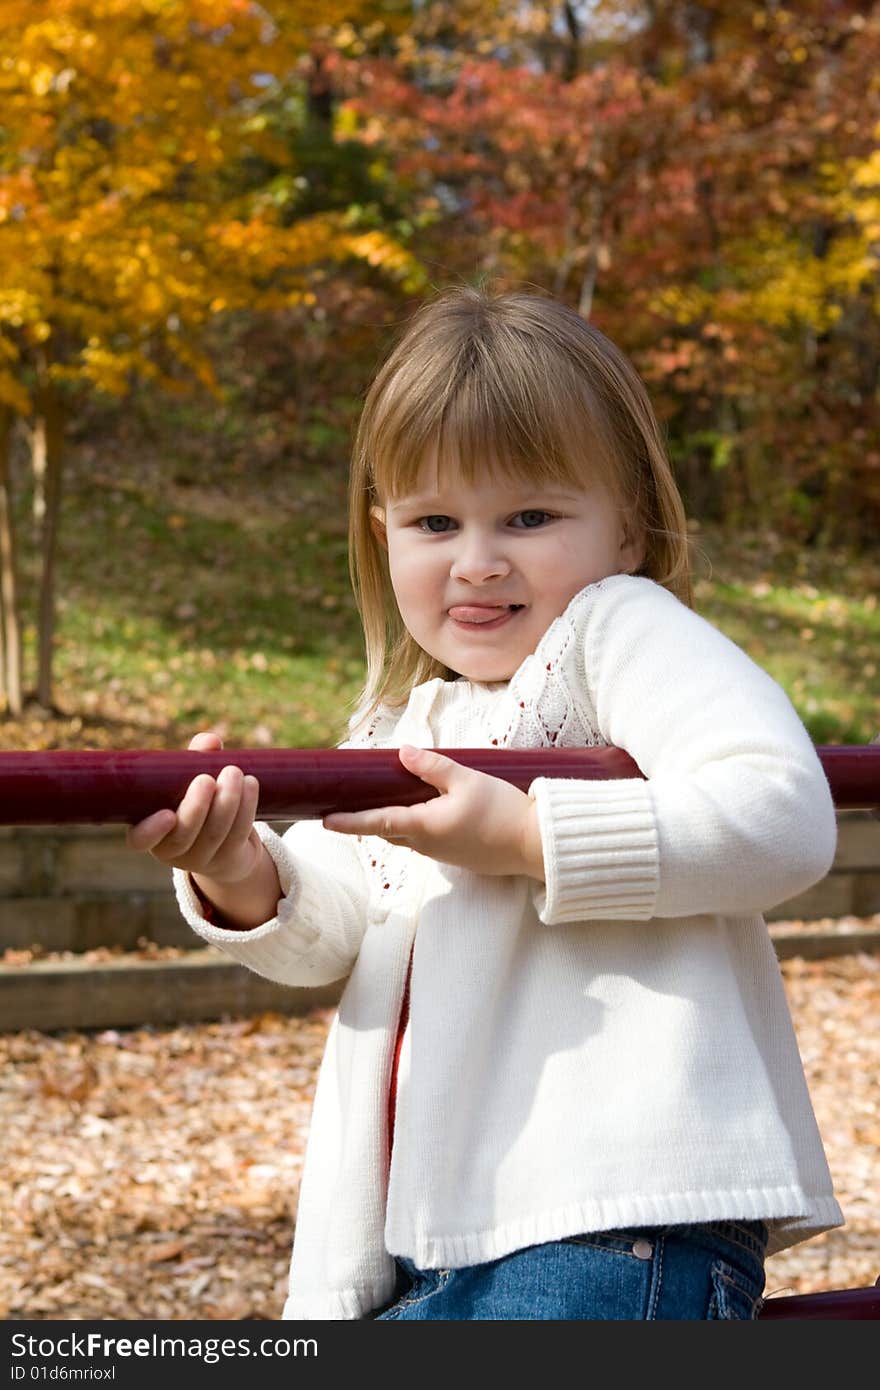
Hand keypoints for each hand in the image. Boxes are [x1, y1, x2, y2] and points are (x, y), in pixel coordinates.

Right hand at [125, 731, 262, 883]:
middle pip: (182, 836)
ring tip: (234, 772)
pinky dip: (246, 808)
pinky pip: (238, 834)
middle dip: (196, 807)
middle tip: (205, 778)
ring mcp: (201, 859)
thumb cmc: (197, 801)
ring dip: (227, 801)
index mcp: (150, 830)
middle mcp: (172, 850)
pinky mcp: (229, 858)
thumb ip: (192, 759)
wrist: (225, 842)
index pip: (139, 840)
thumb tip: (209, 741)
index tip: (168, 813)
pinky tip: (251, 784)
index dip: (150, 831)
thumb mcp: (188, 780)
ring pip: (214, 834)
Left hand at [323, 744, 544, 880]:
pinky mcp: (459, 856)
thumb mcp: (467, 779)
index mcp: (423, 826)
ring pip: (410, 836)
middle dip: (370, 819)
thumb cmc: (502, 811)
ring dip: (397, 820)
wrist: (535, 845)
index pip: (376, 822)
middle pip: (390, 830)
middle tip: (353, 802)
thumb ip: (433, 766)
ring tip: (389, 798)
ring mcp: (443, 854)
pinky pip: (429, 841)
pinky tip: (429, 809)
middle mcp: (427, 845)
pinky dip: (419, 825)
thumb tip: (403, 754)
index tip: (325, 821)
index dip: (349, 821)